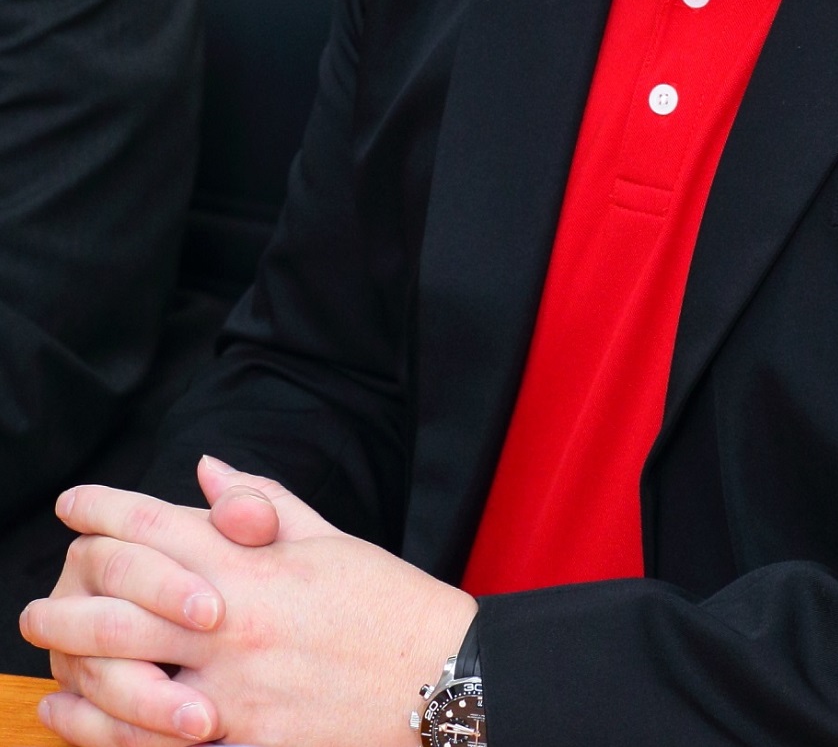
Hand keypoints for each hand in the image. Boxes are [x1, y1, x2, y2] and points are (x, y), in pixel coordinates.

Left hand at [22, 458, 477, 746]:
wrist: (441, 675)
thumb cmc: (386, 601)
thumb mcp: (328, 537)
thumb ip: (260, 502)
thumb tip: (206, 472)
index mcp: (254, 565)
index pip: (157, 525)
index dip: (104, 508)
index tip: (72, 504)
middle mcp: (234, 624)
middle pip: (120, 609)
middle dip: (65, 606)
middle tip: (33, 610)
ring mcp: (236, 692)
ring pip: (127, 685)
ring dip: (76, 677)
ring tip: (46, 673)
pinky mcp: (247, 745)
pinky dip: (110, 738)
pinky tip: (85, 728)